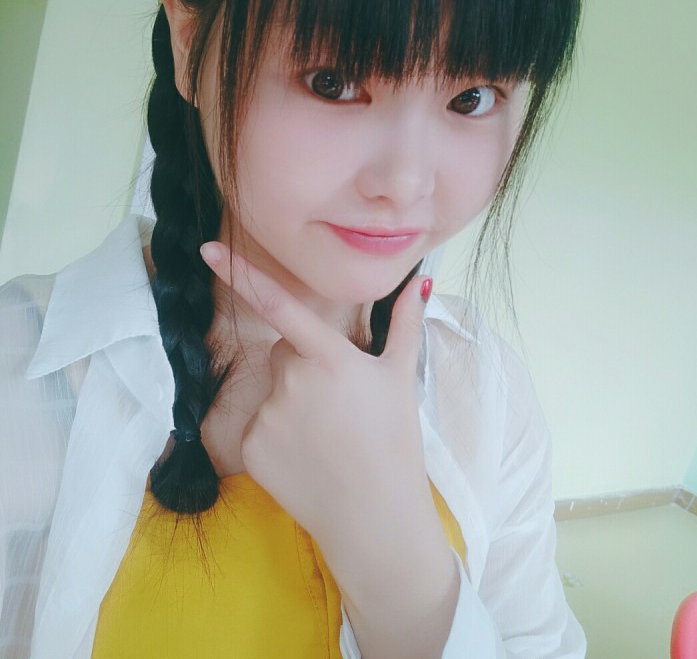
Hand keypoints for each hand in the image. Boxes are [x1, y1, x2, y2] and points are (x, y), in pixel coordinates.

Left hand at [200, 242, 432, 556]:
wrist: (375, 517)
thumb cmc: (396, 442)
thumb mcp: (402, 380)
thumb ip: (404, 325)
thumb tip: (419, 282)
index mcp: (329, 358)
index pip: (280, 306)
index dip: (241, 274)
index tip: (206, 249)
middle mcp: (292, 381)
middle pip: (285, 352)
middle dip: (304, 365)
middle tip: (337, 399)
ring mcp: (267, 416)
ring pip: (273, 389)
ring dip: (292, 400)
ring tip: (326, 433)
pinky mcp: (251, 447)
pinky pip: (260, 425)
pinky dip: (278, 434)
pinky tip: (307, 455)